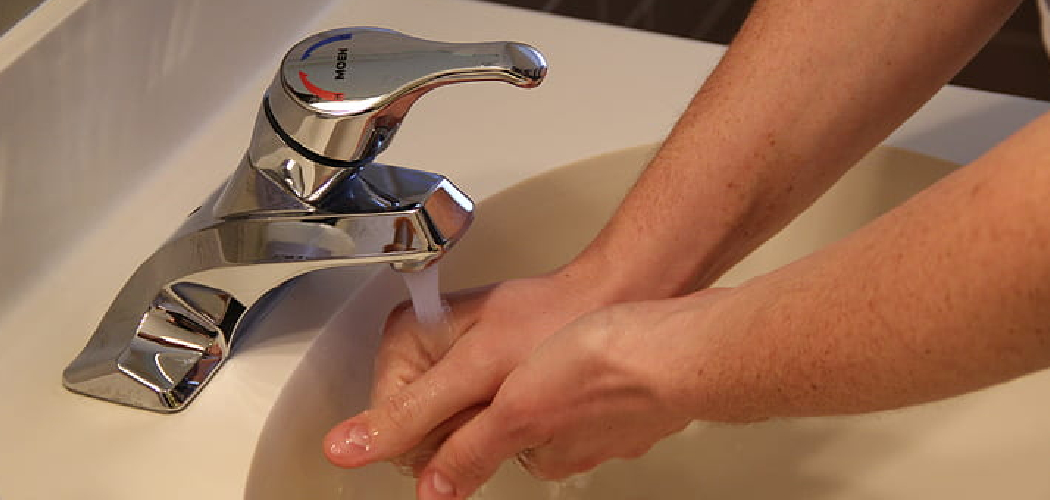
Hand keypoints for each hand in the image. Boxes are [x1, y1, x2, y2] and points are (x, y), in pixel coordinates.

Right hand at [322, 270, 618, 474]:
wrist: (605, 305)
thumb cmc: (551, 322)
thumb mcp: (474, 373)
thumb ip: (413, 415)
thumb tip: (348, 447)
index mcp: (401, 340)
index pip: (389, 427)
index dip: (435, 434)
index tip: (473, 409)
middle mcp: (418, 353)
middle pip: (417, 435)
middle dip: (459, 430)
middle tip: (496, 399)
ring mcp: (448, 368)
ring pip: (446, 436)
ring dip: (481, 428)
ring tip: (511, 394)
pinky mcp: (476, 382)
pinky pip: (472, 426)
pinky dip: (497, 424)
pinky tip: (518, 400)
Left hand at [409, 292, 732, 499]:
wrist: (685, 343)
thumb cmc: (609, 370)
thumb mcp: (515, 409)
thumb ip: (470, 448)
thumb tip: (432, 493)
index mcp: (547, 454)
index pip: (492, 442)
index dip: (474, 406)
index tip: (475, 372)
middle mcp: (583, 445)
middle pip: (531, 422)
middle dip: (517, 388)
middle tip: (512, 349)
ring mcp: (617, 416)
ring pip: (568, 397)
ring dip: (558, 369)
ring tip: (554, 335)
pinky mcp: (641, 387)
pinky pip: (606, 376)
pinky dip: (595, 356)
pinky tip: (594, 333)